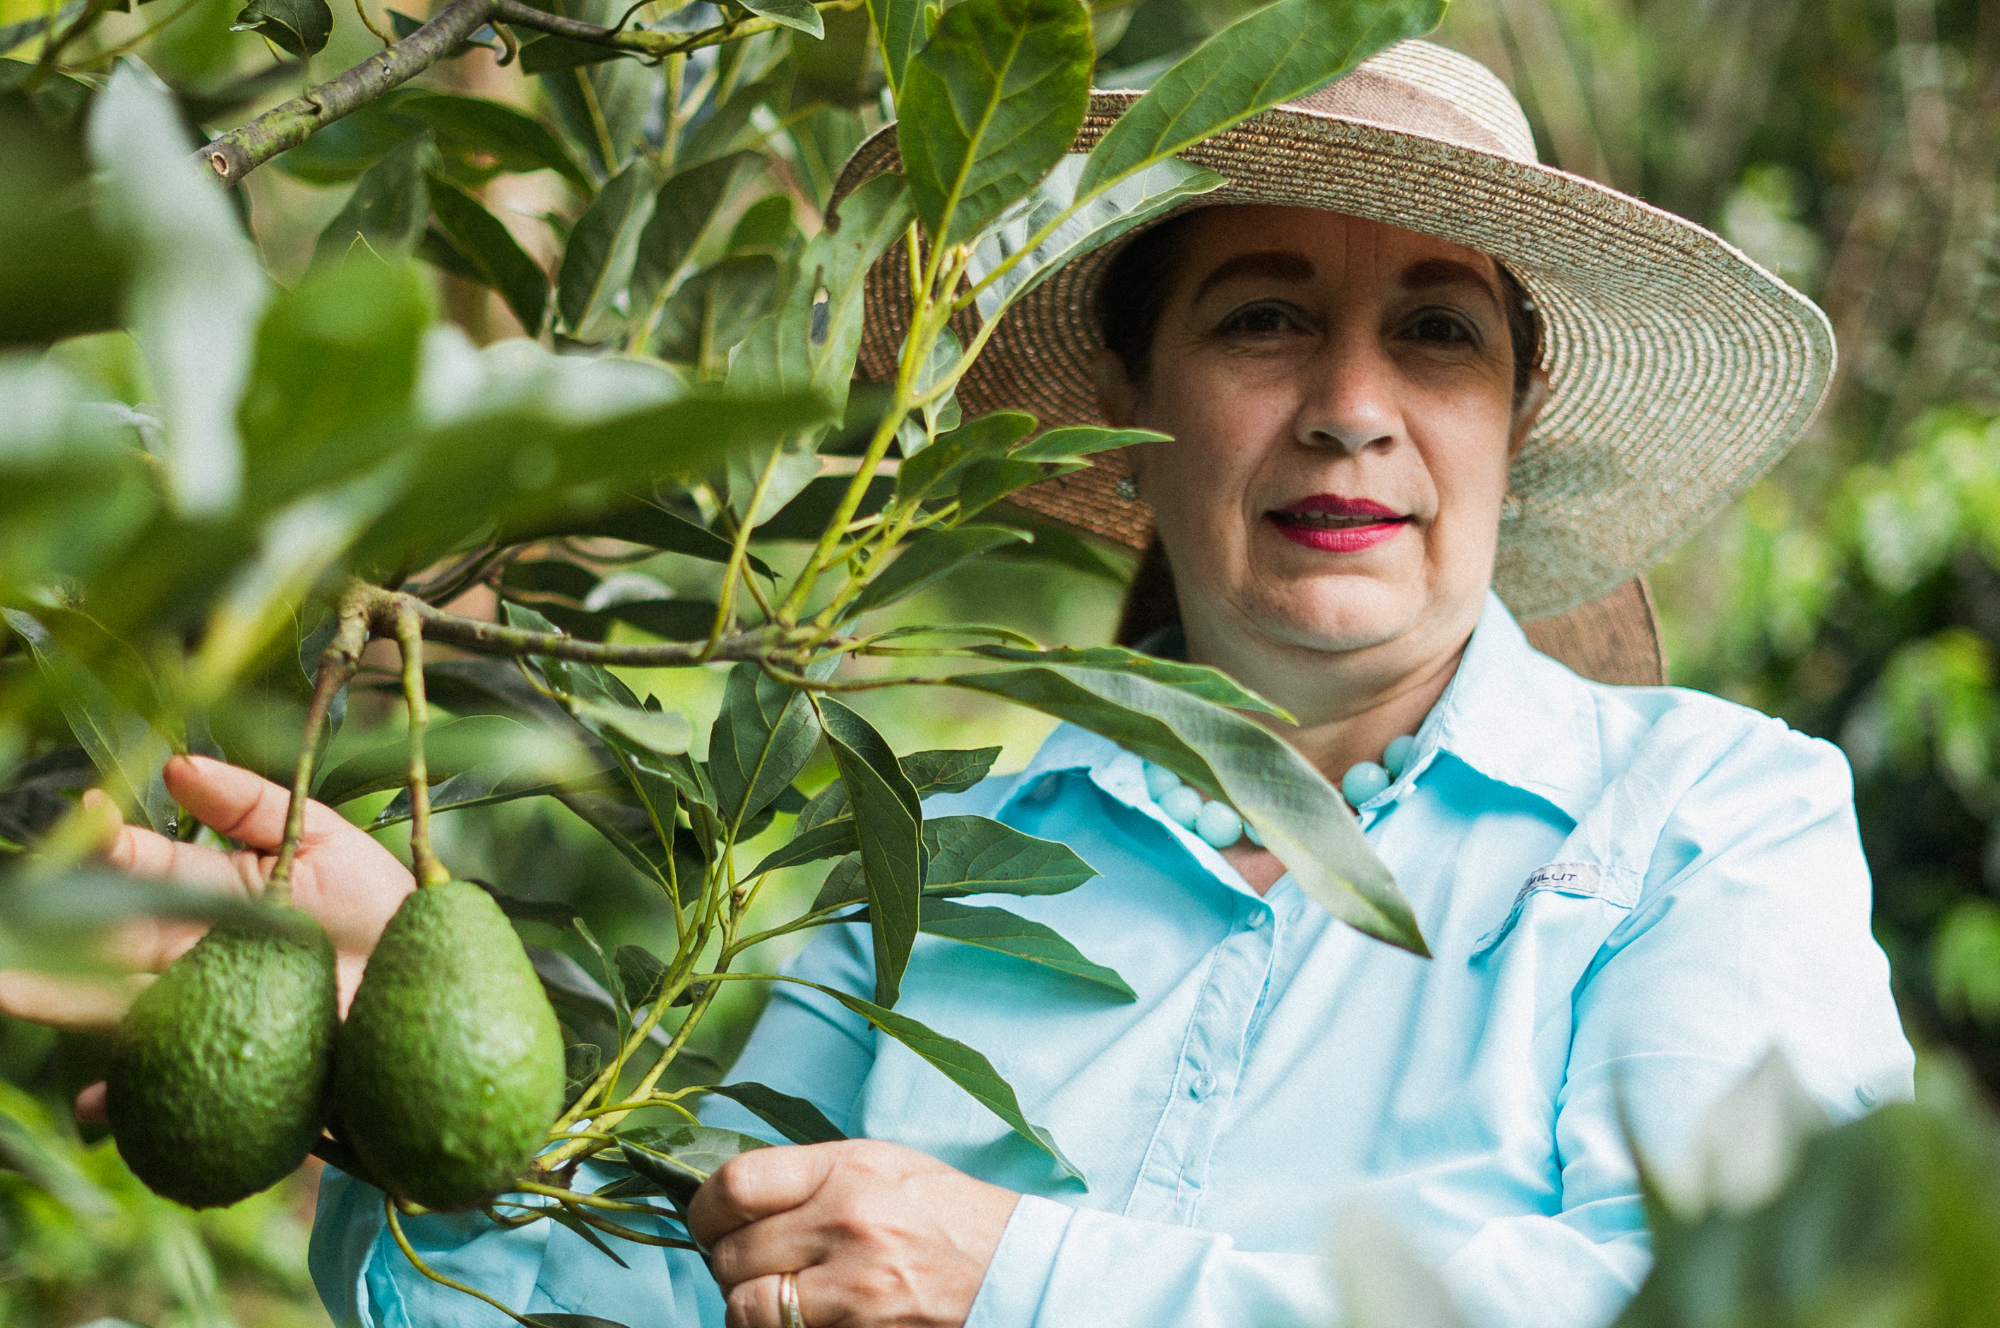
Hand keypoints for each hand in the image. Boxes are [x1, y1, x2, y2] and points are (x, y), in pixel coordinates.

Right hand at [0, 755, 414, 1118]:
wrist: (431, 980)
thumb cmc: (378, 903)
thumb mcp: (321, 839)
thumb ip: (250, 805)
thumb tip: (174, 763)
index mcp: (206, 894)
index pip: (140, 870)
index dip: (105, 849)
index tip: (82, 819)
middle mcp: (187, 955)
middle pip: (101, 944)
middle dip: (39, 937)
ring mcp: (198, 1013)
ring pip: (109, 1010)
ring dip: (51, 1003)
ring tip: (3, 990)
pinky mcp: (221, 1066)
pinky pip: (160, 1085)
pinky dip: (124, 1100)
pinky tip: (96, 1106)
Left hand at [689, 1139, 1019, 1327]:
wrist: (1012, 1269)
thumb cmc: (945, 1213)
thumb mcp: (880, 1165)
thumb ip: (808, 1176)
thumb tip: (734, 1196)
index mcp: (847, 1169)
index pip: (735, 1185)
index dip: (704, 1209)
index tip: (708, 1221)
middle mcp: (845, 1223)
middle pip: (730, 1254)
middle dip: (727, 1263)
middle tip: (747, 1262)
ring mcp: (853, 1287)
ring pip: (745, 1308)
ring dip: (747, 1305)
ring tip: (773, 1294)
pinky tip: (802, 1316)